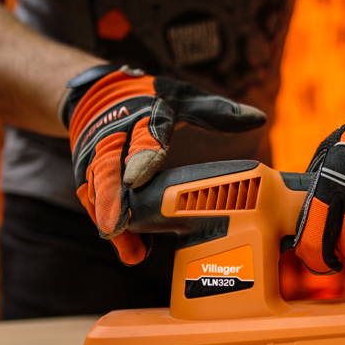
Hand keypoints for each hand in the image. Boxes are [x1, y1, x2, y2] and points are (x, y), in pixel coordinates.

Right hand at [62, 65, 266, 263]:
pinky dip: (107, 223)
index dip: (142, 155)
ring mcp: (95, 157)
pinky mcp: (86, 175)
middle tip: (117, 224)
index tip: (140, 176)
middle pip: (107, 167)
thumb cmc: (145, 98)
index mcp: (141, 113)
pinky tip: (126, 248)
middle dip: (110, 196)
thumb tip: (258, 118)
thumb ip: (215, 111)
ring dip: (109, 217)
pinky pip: (92, 201)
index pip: (142, 134)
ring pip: (96, 189)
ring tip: (125, 245)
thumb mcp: (180, 97)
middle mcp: (114, 136)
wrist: (95, 96)